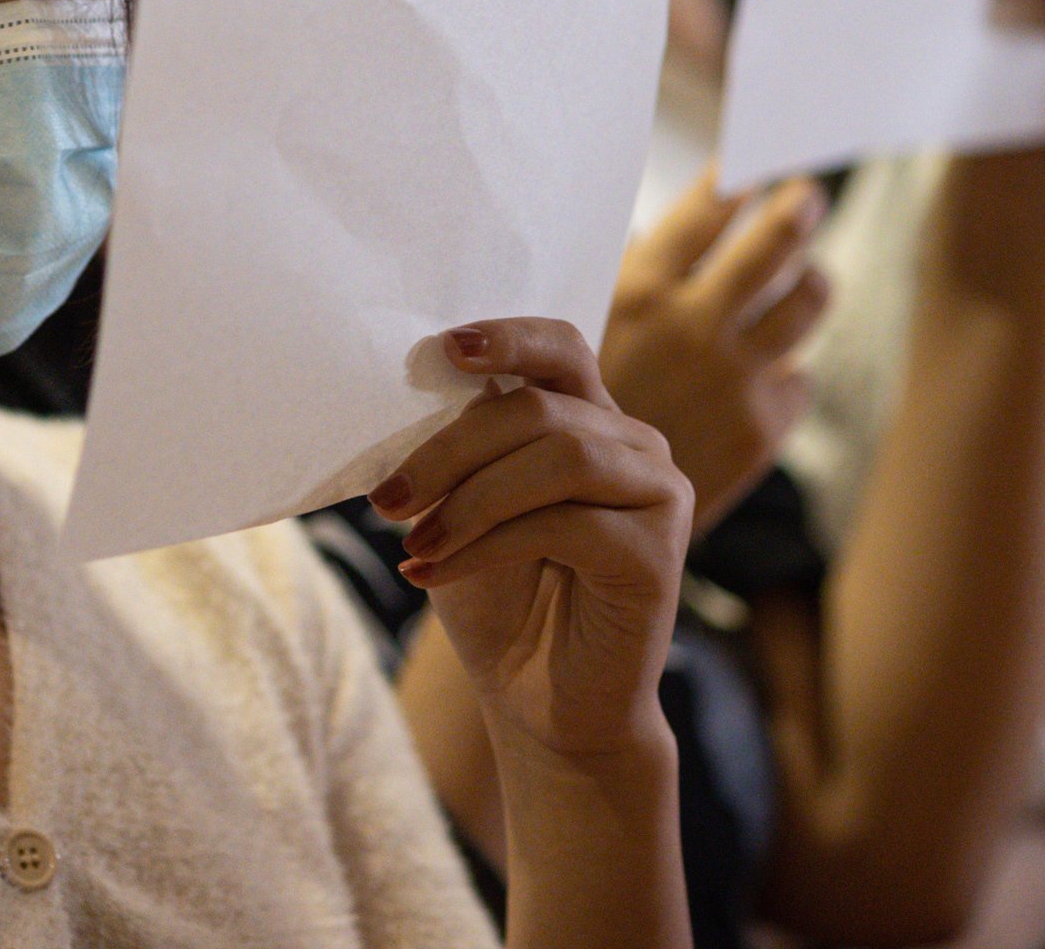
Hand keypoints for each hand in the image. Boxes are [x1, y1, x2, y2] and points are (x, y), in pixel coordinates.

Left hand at [370, 319, 694, 761]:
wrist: (542, 705)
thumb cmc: (500, 599)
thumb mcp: (463, 511)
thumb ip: (463, 453)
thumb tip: (420, 396)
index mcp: (588, 420)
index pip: (561, 349)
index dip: (508, 338)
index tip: (444, 349)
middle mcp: (634, 445)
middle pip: (541, 407)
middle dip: (450, 448)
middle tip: (387, 499)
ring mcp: (657, 494)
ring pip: (560, 455)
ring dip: (470, 498)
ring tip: (414, 540)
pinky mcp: (657, 553)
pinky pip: (565, 523)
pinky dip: (485, 545)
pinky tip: (433, 573)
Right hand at [601, 171, 831, 534]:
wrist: (576, 513)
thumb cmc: (567, 410)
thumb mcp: (580, 329)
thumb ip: (627, 277)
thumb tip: (671, 218)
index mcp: (640, 289)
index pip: (711, 207)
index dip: (737, 178)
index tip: (749, 162)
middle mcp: (693, 325)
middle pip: (776, 241)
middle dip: (797, 208)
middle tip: (805, 196)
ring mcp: (735, 377)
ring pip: (806, 302)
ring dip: (808, 282)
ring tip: (805, 276)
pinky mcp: (761, 427)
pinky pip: (798, 377)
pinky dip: (785, 370)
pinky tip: (767, 372)